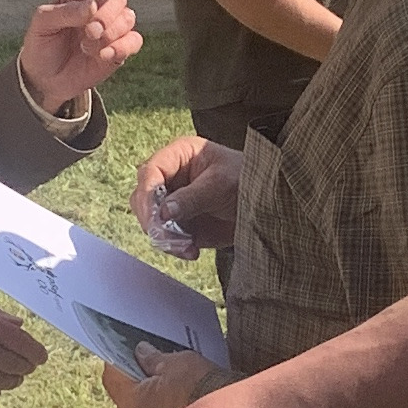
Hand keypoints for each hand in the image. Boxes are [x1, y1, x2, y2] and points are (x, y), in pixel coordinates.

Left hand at [17, 0, 152, 113]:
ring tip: (87, 46)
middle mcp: (101, 5)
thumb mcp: (42, 22)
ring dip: (109, 34)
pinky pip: (134, 41)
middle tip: (88, 32)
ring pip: (128, 18)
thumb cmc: (42, 43)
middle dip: (105, 16)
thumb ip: (65, 11)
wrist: (45, 77)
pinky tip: (102, 55)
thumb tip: (92, 7)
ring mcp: (112, 26)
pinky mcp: (120, 48)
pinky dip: (120, 48)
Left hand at [102, 342, 215, 407]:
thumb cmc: (199, 386)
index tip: (127, 344)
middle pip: (126, 387)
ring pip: (142, 399)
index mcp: (131, 398)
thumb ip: (152, 357)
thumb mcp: (175, 363)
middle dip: (134, 371)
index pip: (113, 372)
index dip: (118, 354)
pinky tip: (176, 385)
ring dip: (149, 385)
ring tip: (165, 369)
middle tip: (146, 354)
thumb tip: (141, 351)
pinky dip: (162, 396)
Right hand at [132, 133, 238, 251]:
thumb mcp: (221, 184)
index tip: (156, 216)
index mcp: (178, 156)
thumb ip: (192, 197)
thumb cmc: (246, 179)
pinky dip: (174, 247)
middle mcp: (170, 177)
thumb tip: (163, 212)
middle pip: (142, 197)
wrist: (265, 204)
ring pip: (150, 220)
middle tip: (165, 235)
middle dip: (152, 219)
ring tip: (186, 247)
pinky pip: (165, 238)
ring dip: (163, 237)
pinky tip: (191, 251)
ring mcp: (172, 202)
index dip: (148, 193)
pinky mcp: (179, 224)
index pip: (150, 171)